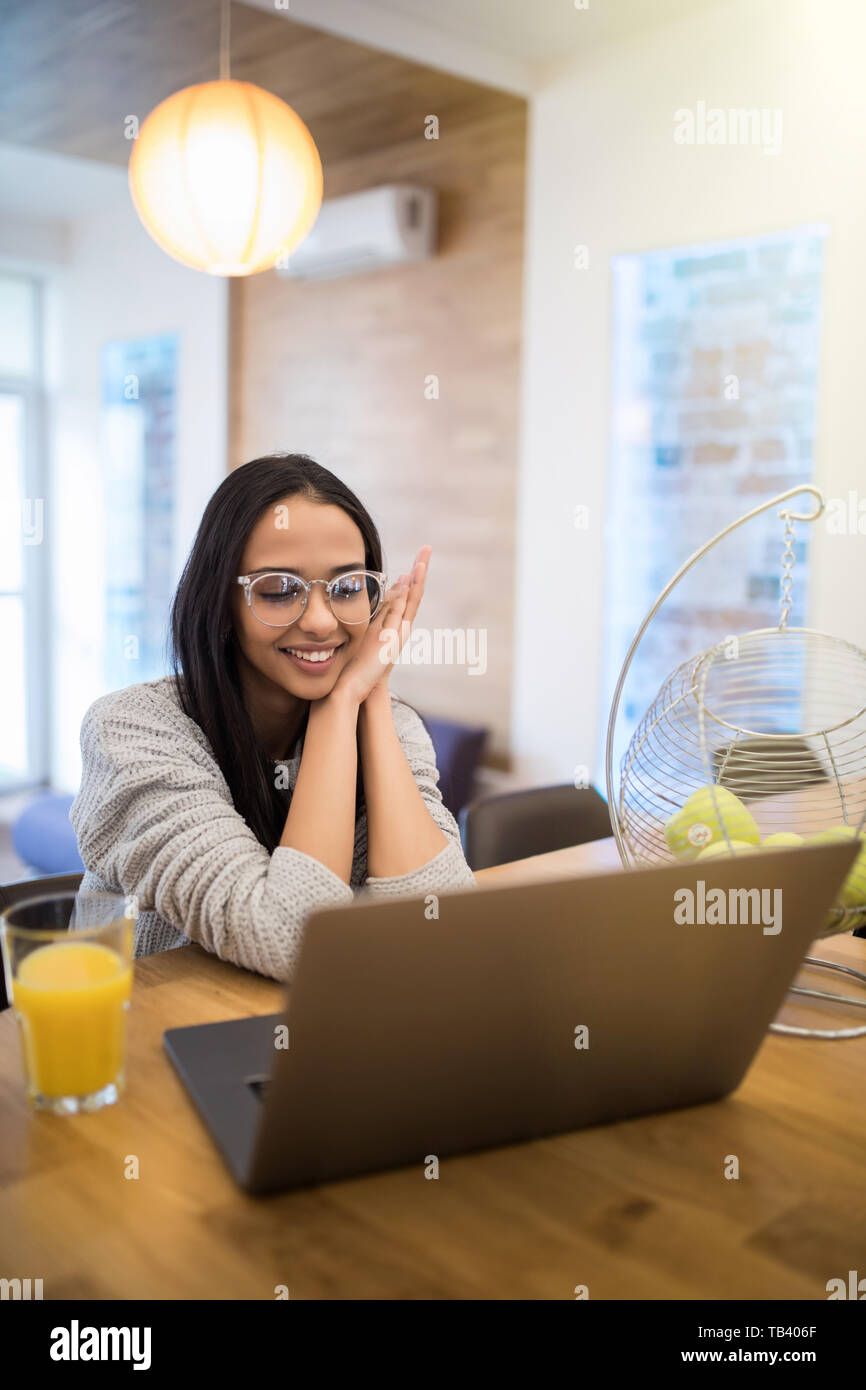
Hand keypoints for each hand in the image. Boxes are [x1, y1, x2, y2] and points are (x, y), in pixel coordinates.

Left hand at [331, 546, 430, 705]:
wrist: (351, 690)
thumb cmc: (345, 671)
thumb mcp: (349, 642)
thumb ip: (349, 629)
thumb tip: (337, 616)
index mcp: (383, 628)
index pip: (397, 599)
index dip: (405, 583)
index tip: (408, 566)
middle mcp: (393, 628)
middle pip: (409, 595)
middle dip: (417, 573)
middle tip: (425, 551)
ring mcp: (395, 632)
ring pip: (410, 599)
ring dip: (418, 577)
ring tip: (424, 557)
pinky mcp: (394, 637)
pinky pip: (404, 609)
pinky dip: (410, 592)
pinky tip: (412, 577)